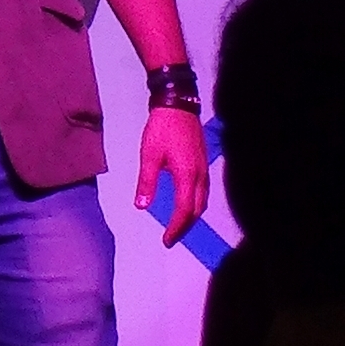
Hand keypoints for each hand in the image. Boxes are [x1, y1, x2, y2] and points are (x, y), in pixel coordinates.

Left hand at [134, 108, 209, 246]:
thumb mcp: (149, 155)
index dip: (176, 229)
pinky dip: (195, 204)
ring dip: (191, 217)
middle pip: (197, 210)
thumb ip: (146, 182)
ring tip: (178, 226)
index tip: (166, 241)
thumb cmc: (162, 128)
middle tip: (171, 238)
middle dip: (185, 227)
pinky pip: (203, 191)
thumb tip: (140, 206)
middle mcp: (200, 175)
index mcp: (187, 175)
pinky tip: (186, 204)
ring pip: (202, 201)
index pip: (184, 211)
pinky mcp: (203, 162)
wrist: (178, 104)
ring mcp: (204, 168)